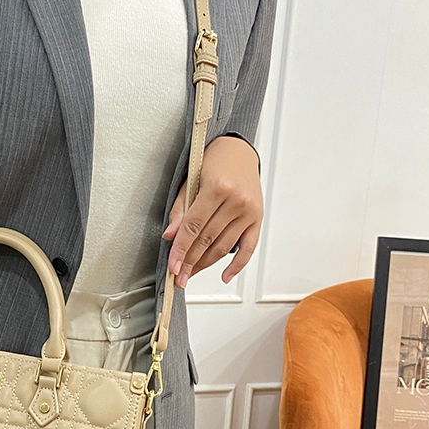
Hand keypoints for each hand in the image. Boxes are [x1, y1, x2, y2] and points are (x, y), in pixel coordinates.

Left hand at [162, 134, 262, 287]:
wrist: (238, 151)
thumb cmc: (213, 162)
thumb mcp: (189, 179)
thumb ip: (179, 209)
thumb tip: (170, 235)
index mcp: (217, 188)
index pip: (194, 227)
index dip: (181, 249)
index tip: (173, 266)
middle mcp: (236, 201)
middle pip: (208, 240)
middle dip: (190, 262)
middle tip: (179, 277)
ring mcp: (249, 211)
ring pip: (224, 246)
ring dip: (206, 264)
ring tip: (191, 274)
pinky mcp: (258, 218)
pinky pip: (249, 247)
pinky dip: (237, 265)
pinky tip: (225, 276)